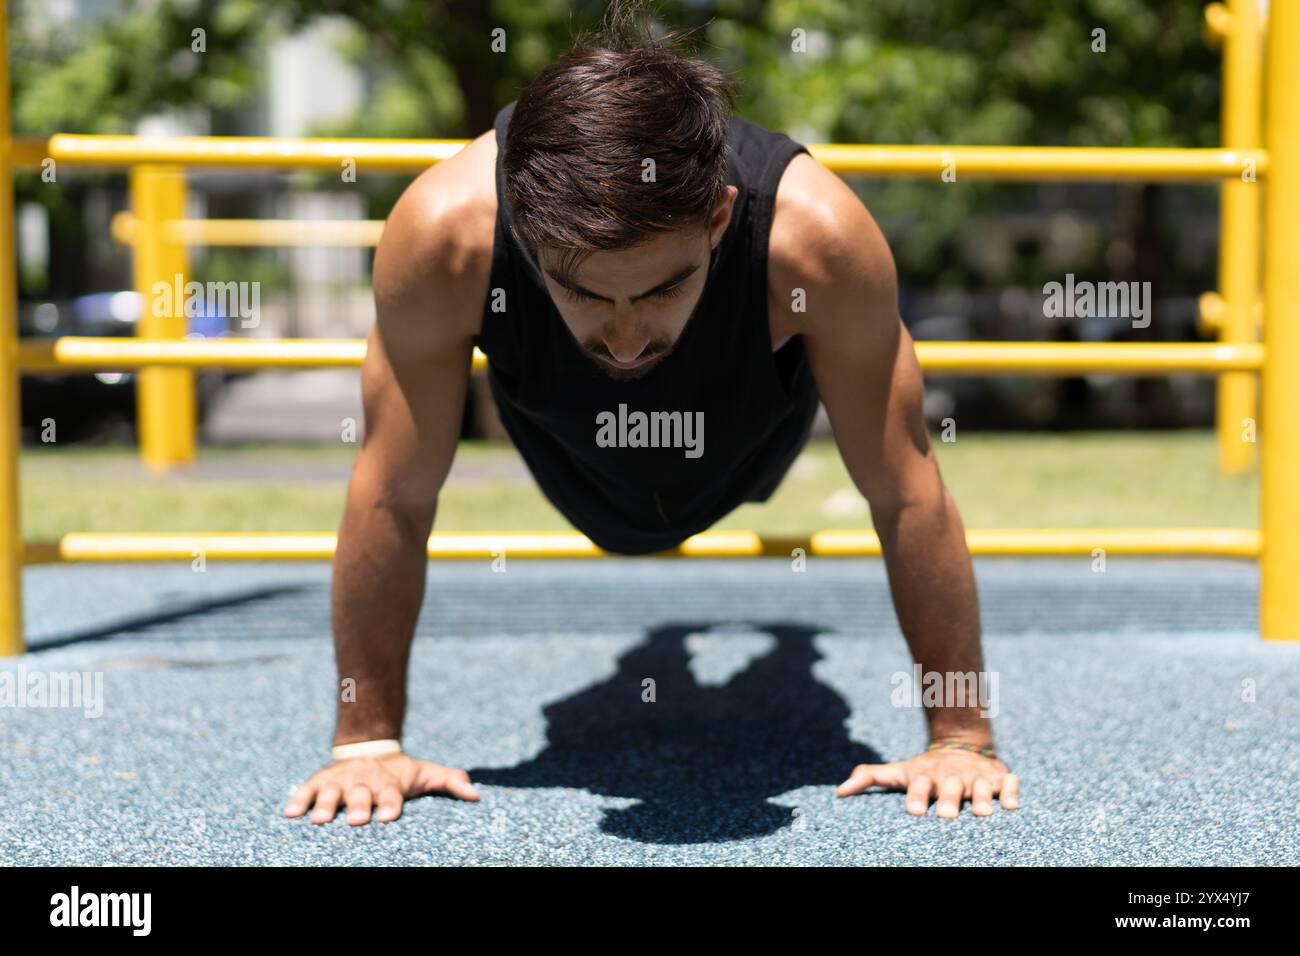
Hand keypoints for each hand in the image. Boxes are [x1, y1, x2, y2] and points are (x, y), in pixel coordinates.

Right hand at [285, 753, 479, 824]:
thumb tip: (476, 794)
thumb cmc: (400, 773)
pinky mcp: (320, 782)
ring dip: (326, 805)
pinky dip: (298, 800)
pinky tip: (290, 813)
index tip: (390, 816)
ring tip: (321, 819)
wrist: (369, 748)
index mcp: (389, 782)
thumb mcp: (425, 773)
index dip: (391, 804)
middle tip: (358, 819)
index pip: (392, 794)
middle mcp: (363, 781)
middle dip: (359, 806)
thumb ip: (449, 781)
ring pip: (332, 793)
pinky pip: (306, 791)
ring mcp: (340, 781)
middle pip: (361, 794)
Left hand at [836, 747, 1019, 817]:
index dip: (916, 797)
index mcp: (927, 776)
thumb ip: (869, 777)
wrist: (958, 746)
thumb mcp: (897, 772)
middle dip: (949, 798)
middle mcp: (952, 775)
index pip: (919, 786)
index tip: (914, 812)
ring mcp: (978, 775)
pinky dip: (1011, 792)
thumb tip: (839, 792)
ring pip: (982, 785)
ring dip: (983, 797)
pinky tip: (1011, 805)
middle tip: (946, 814)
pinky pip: (1010, 783)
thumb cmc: (923, 771)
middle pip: (951, 787)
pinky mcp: (1001, 776)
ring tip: (981, 812)